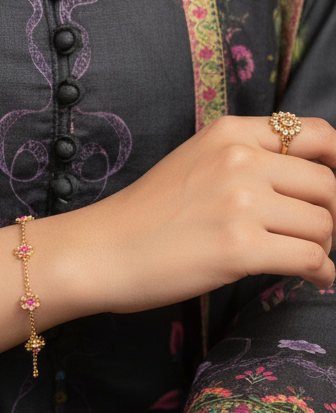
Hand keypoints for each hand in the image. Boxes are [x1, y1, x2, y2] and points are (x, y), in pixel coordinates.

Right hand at [80, 114, 335, 313]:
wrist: (101, 250)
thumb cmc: (146, 214)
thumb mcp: (195, 161)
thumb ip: (245, 158)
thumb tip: (308, 179)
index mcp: (230, 133)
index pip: (318, 133)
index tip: (333, 189)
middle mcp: (241, 160)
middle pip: (327, 184)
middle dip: (332, 214)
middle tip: (317, 234)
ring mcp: (241, 203)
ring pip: (323, 224)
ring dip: (324, 246)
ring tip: (309, 259)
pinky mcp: (240, 248)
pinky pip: (311, 259)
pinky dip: (322, 273)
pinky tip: (315, 279)